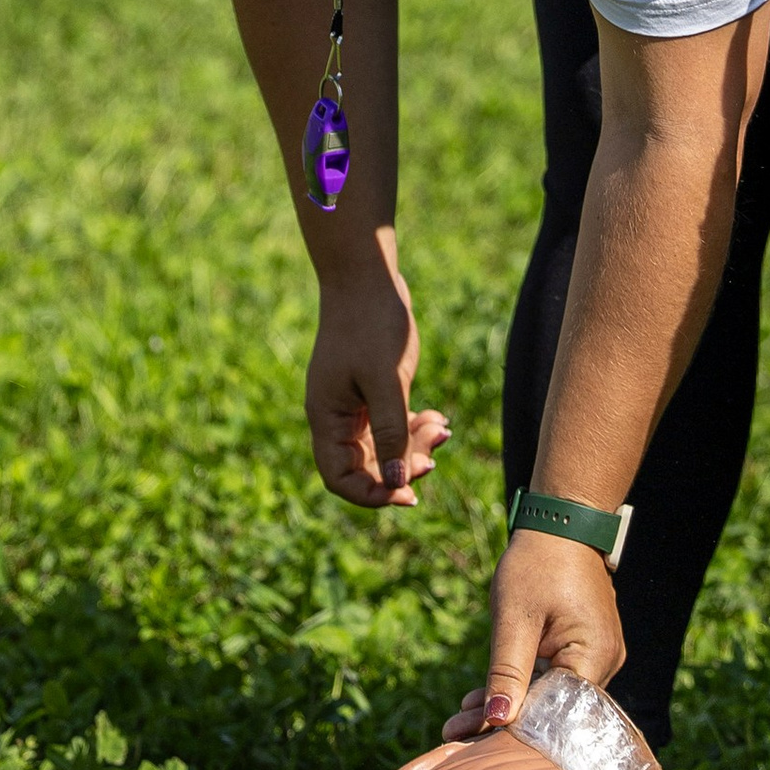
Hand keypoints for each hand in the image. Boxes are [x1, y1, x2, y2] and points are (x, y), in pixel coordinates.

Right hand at [305, 274, 451, 510]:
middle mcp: (337, 416)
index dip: (372, 494)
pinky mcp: (373, 390)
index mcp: (328, 417)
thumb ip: (390, 431)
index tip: (407, 493)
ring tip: (442, 430)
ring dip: (414, 447)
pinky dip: (415, 427)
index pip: (340, 478)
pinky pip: (393, 424)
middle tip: (433, 459)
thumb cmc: (371, 322)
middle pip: (365, 467)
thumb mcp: (385, 379)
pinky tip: (438, 419)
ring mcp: (354, 403)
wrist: (367, 275)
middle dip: (400, 469)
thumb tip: (396, 483)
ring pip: (384, 446)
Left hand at [443, 528, 623, 738]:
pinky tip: (485, 697)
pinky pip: (554, 679)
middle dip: (504, 720)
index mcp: (594, 655)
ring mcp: (598, 656)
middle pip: (552, 708)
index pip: (556, 712)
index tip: (469, 738)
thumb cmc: (538, 563)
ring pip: (550, 695)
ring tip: (461, 719)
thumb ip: (507, 672)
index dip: (514, 729)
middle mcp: (605, 662)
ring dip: (510, 703)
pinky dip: (522, 686)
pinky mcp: (586, 649)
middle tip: (454, 733)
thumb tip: (496, 720)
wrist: (560, 525)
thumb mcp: (514, 618)